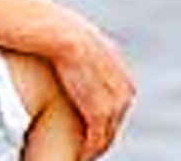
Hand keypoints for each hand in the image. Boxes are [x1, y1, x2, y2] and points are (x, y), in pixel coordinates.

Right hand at [52, 20, 134, 159]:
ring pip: (107, 132)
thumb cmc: (58, 31)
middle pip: (113, 118)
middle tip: (80, 138)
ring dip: (94, 143)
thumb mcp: (77, 38)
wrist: (59, 33)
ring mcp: (113, 101)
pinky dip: (88, 148)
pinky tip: (78, 152)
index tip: (84, 120)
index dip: (99, 112)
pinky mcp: (98, 112)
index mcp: (119, 70)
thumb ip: (79, 51)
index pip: (114, 100)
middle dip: (98, 129)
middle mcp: (123, 88)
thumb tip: (63, 52)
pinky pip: (97, 138)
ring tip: (78, 149)